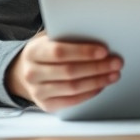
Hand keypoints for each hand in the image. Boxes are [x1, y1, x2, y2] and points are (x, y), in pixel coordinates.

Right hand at [5, 31, 122, 111]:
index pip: (59, 52)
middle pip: (69, 71)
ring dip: (97, 81)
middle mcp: (32, 73)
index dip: (83, 52)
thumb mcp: (50, 38)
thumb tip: (98, 35)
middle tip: (116, 62)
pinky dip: (89, 93)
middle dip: (97, 67)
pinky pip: (71, 101)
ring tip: (113, 74)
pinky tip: (101, 85)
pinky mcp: (46, 105)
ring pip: (73, 88)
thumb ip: (67, 36)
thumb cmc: (45, 51)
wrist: (23, 72)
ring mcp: (37, 91)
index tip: (104, 50)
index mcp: (33, 52)